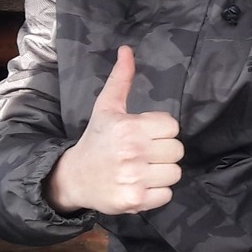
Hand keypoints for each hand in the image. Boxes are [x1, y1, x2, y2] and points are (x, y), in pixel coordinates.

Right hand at [46, 46, 183, 214]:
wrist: (74, 177)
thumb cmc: (96, 139)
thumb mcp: (106, 108)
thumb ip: (121, 80)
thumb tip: (127, 50)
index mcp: (129, 127)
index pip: (172, 127)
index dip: (160, 130)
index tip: (144, 134)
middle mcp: (132, 152)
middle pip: (177, 150)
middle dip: (163, 152)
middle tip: (144, 153)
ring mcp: (134, 178)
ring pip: (174, 173)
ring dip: (161, 173)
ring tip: (142, 169)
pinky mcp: (135, 201)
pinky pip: (167, 195)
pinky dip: (156, 193)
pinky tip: (140, 185)